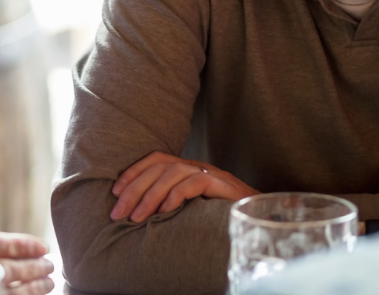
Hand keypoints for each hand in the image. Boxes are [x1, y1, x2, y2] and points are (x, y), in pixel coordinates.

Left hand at [110, 151, 259, 222]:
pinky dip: (177, 195)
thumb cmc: (224, 218)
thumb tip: (140, 214)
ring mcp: (213, 174)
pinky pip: (196, 182)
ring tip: (137, 217)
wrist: (264, 218)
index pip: (156, 159)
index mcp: (189, 169)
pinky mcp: (224, 185)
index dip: (133, 172)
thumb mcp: (193, 210)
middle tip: (118, 212)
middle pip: (160, 166)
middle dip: (134, 188)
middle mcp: (199, 167)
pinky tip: (165, 212)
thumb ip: (172, 206)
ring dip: (150, 195)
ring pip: (174, 172)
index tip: (114, 192)